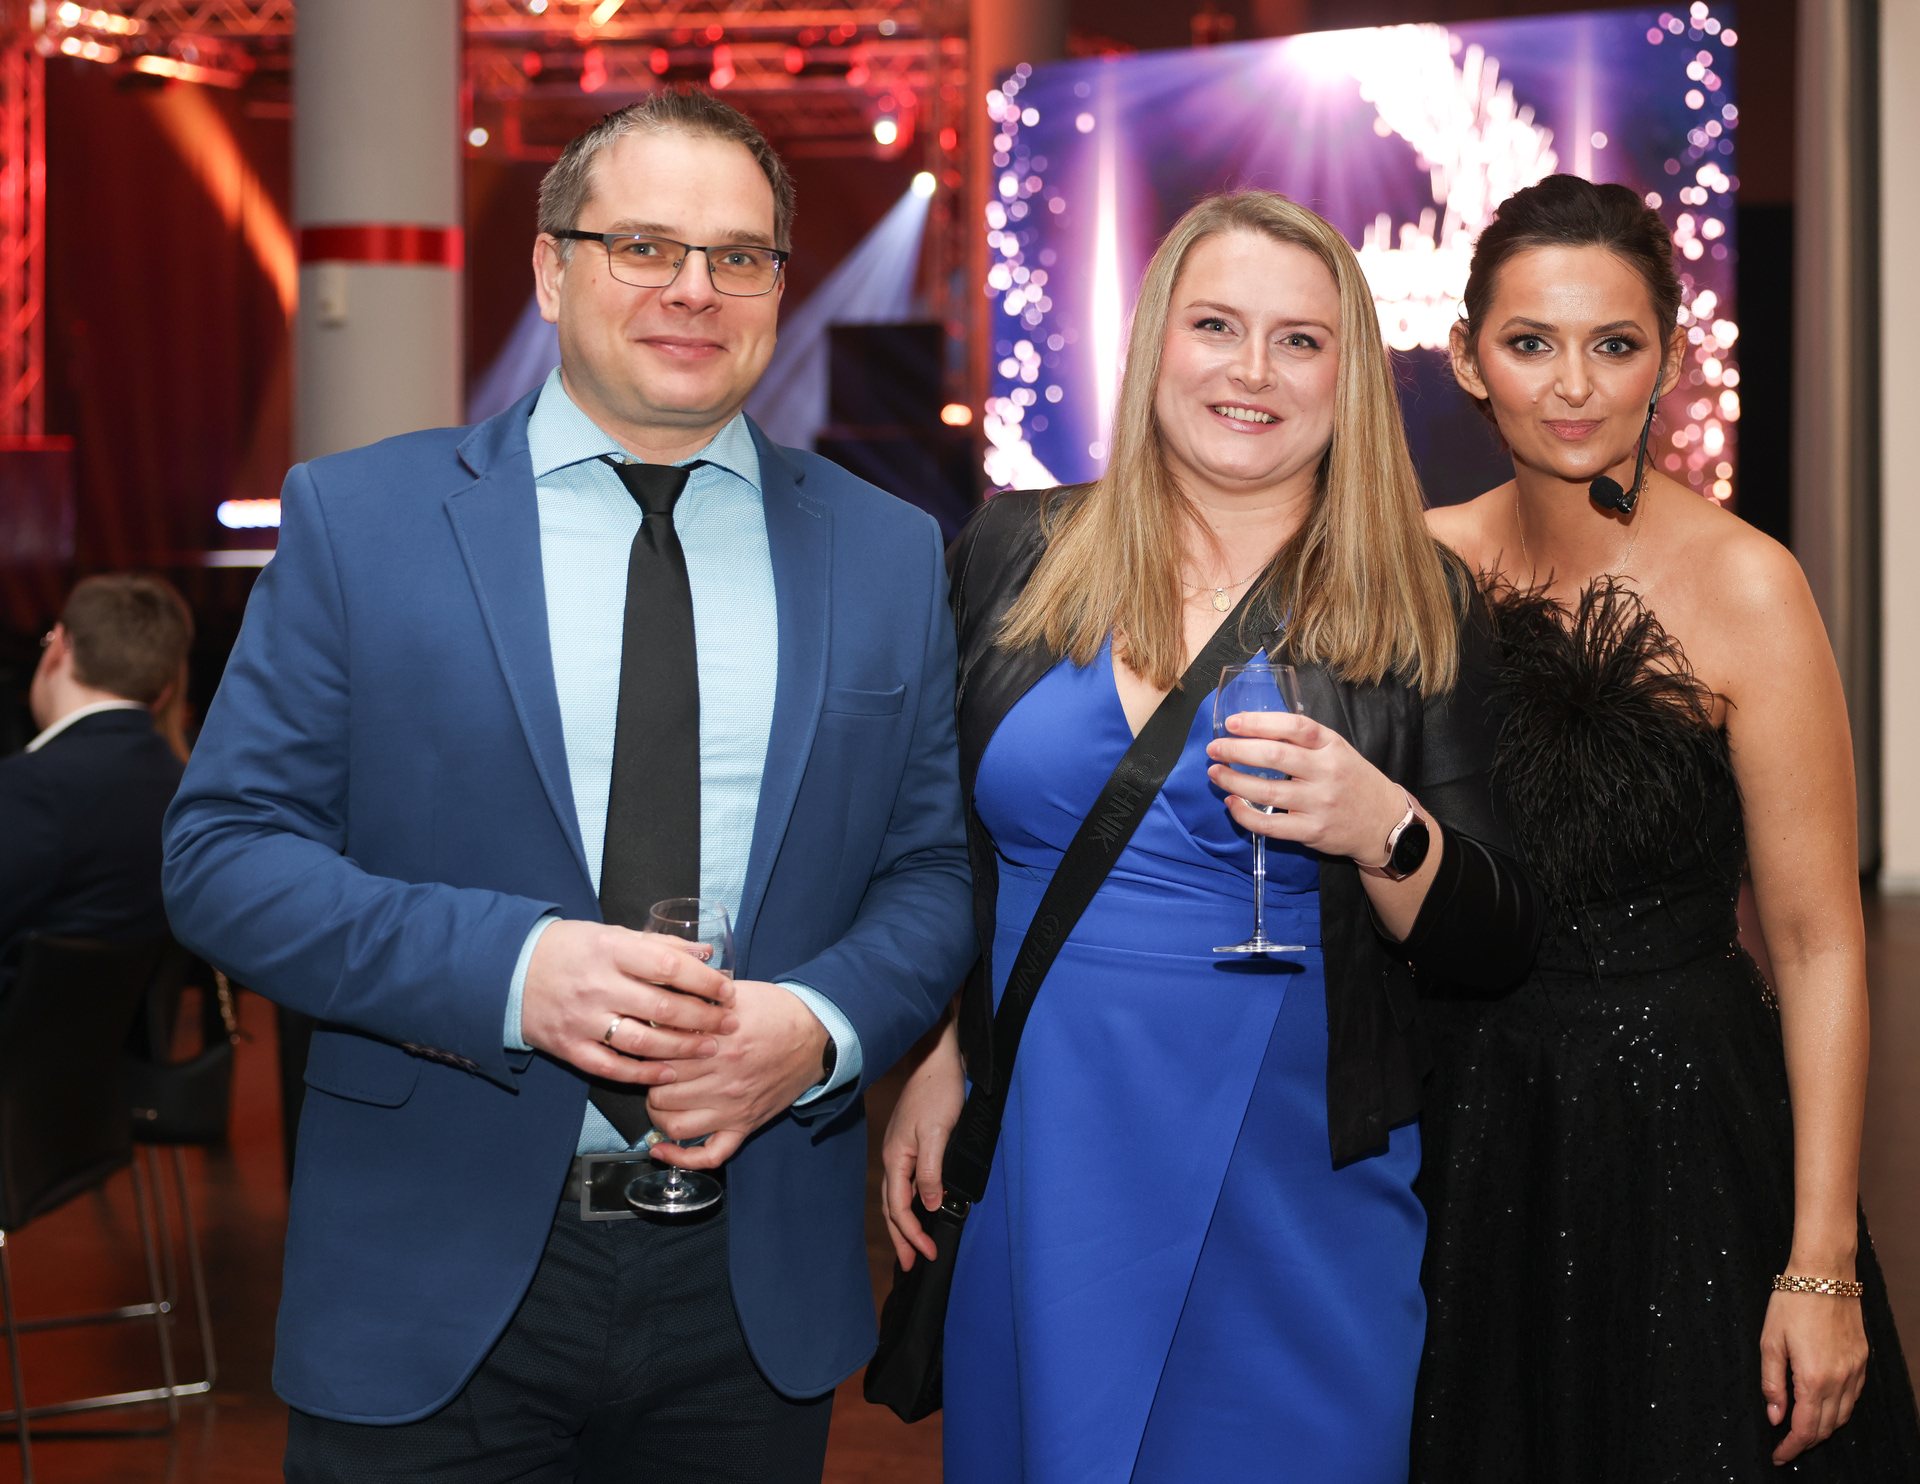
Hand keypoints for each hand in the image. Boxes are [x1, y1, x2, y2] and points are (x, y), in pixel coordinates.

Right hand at [519, 919, 736, 1084]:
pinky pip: (612, 1067)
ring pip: (642, 1041)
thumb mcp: (611, 934)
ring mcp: (582, 1020)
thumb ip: (657, 945)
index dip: (704, 981)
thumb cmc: (569, 949)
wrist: (508, 970)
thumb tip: (704, 954)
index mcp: (609, 951)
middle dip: (702, 1018)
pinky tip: (669, 1072)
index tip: (727, 990)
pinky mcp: (569, 1047)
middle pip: (661, 1007)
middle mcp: (597, 986)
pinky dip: (643, 1074)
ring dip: (681, 1048)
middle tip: (728, 1024)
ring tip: (708, 1048)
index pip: (668, 966)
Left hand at [643, 980, 831, 1169]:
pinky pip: (710, 1155)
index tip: (644, 1045)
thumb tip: (661, 1000)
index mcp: (719, 1043)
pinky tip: (662, 1150)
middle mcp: (724, 1079)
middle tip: (652, 1071)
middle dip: (649, 1081)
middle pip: (661, 1091)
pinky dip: (682, 1158)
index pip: (660, 1056)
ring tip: (659, 1099)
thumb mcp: (734, 993)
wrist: (817, 1034)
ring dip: (658, 1114)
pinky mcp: (745, 1125)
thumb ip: (697, 996)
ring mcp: (734, 1108)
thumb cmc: (776, 1011)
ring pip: (675, 1125)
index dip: (645, 1050)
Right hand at [881, 1020, 964, 1268]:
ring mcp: (899, 1150)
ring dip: (904, 1223)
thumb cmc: (938, 1092)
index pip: (900, 1208)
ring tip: (911, 1246)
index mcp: (896, 1158)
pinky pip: (906, 1182)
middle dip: (901, 1237)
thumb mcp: (937, 1133)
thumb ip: (931, 1171)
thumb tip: (928, 1205)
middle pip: (893, 1207)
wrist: (937, 1059)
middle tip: (909, 1265)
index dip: (912, 1234)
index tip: (928, 1254)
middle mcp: (893, 1158)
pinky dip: (910, 1202)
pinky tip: (920, 1207)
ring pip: (897, 1196)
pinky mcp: (910, 1144)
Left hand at [1205, 710, 1407, 864]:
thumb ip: (1304, 740)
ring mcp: (1319, 803)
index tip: (1232, 723)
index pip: (1293, 727)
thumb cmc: (1352, 780)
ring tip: (1215, 773)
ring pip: (1266, 791)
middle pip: (1274, 756)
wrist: (1384, 822)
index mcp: (1331, 745)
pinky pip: (1270, 825)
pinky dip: (1244, 814)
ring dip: (1233, 780)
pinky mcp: (1312, 831)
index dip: (1259, 722)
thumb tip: (1253, 729)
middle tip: (1214, 748)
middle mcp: (1326, 772)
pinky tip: (1231, 803)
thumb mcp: (1337, 750)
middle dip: (1236, 750)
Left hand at [1761, 1290, 1868, 1463]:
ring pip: (1843, 1416)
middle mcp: (1840, 1380)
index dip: (1791, 1447)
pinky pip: (1853, 1397)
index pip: (1805, 1428)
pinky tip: (1823, 1406)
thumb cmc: (1791, 1302)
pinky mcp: (1862, 1360)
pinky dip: (1838, 1410)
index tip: (1778, 1455)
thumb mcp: (1770, 1341)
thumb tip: (1775, 1416)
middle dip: (1806, 1442)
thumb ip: (1772, 1382)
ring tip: (1802, 1430)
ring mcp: (1855, 1371)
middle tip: (1786, 1446)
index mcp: (1814, 1378)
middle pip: (1826, 1427)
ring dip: (1823, 1428)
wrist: (1824, 1274)